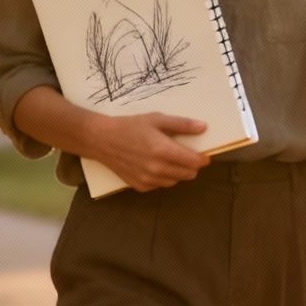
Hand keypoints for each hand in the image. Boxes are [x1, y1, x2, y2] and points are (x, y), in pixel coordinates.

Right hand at [89, 112, 211, 191]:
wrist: (102, 140)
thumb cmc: (130, 126)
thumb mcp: (156, 119)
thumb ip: (181, 124)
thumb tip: (203, 127)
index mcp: (163, 150)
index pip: (194, 162)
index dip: (202, 159)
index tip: (203, 154)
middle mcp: (157, 169)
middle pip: (188, 174)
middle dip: (191, 166)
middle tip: (187, 155)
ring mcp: (148, 180)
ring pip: (175, 181)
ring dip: (178, 172)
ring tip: (171, 160)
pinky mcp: (140, 186)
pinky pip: (160, 185)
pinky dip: (164, 178)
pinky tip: (157, 166)